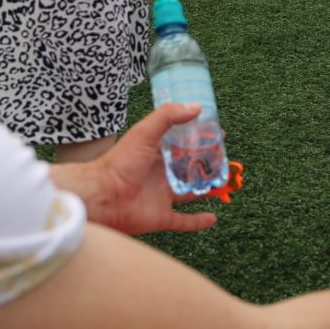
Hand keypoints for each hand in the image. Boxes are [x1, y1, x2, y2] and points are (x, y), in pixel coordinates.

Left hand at [52, 103, 219, 235]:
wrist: (102, 195)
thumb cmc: (120, 162)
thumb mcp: (144, 132)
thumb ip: (168, 117)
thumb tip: (196, 107)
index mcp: (156, 153)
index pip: (182, 144)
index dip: (199, 138)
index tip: (218, 133)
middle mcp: (160, 174)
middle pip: (188, 168)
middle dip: (207, 164)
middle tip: (227, 159)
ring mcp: (161, 197)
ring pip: (190, 192)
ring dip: (207, 189)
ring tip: (226, 184)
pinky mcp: (161, 217)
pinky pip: (183, 220)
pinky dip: (198, 221)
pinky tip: (213, 218)